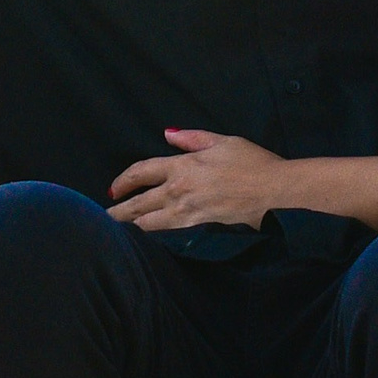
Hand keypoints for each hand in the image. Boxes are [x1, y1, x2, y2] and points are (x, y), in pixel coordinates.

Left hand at [106, 130, 291, 230]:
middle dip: (117, 211)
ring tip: (117, 232)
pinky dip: (153, 238)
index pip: (141, 172)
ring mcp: (188, 213)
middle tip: (103, 218)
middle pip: (138, 203)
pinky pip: (168, 235)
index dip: (123, 181)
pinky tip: (146, 242)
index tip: (113, 189)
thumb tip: (168, 134)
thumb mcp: (222, 141)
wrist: (275, 191)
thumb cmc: (252, 162)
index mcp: (183, 166)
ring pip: (149, 224)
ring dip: (130, 228)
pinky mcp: (199, 229)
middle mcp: (179, 191)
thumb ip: (192, 138)